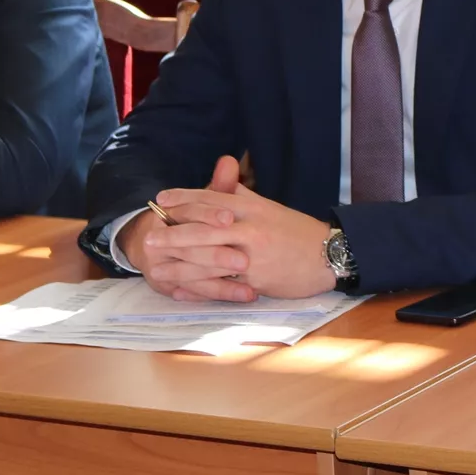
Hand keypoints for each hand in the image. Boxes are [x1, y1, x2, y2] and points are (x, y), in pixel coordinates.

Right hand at [119, 156, 255, 302]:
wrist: (151, 246)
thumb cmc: (189, 221)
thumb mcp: (204, 203)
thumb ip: (218, 187)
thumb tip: (229, 162)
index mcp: (166, 214)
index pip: (187, 212)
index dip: (208, 214)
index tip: (230, 219)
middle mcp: (158, 240)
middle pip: (189, 248)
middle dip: (218, 256)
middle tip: (245, 261)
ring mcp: (160, 266)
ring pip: (192, 275)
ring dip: (222, 283)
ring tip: (252, 287)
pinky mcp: (167, 286)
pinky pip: (195, 293)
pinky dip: (219, 295)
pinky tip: (242, 296)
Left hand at [151, 154, 335, 299]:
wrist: (327, 255)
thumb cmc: (296, 231)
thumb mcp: (270, 208)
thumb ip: (244, 196)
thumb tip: (224, 184)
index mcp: (252, 207)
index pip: (212, 199)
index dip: (184, 198)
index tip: (162, 199)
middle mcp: (249, 227)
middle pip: (203, 227)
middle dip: (173, 232)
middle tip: (149, 235)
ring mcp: (252, 253)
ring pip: (208, 256)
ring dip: (179, 263)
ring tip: (157, 267)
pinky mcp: (255, 278)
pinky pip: (221, 283)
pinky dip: (198, 288)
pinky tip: (181, 291)